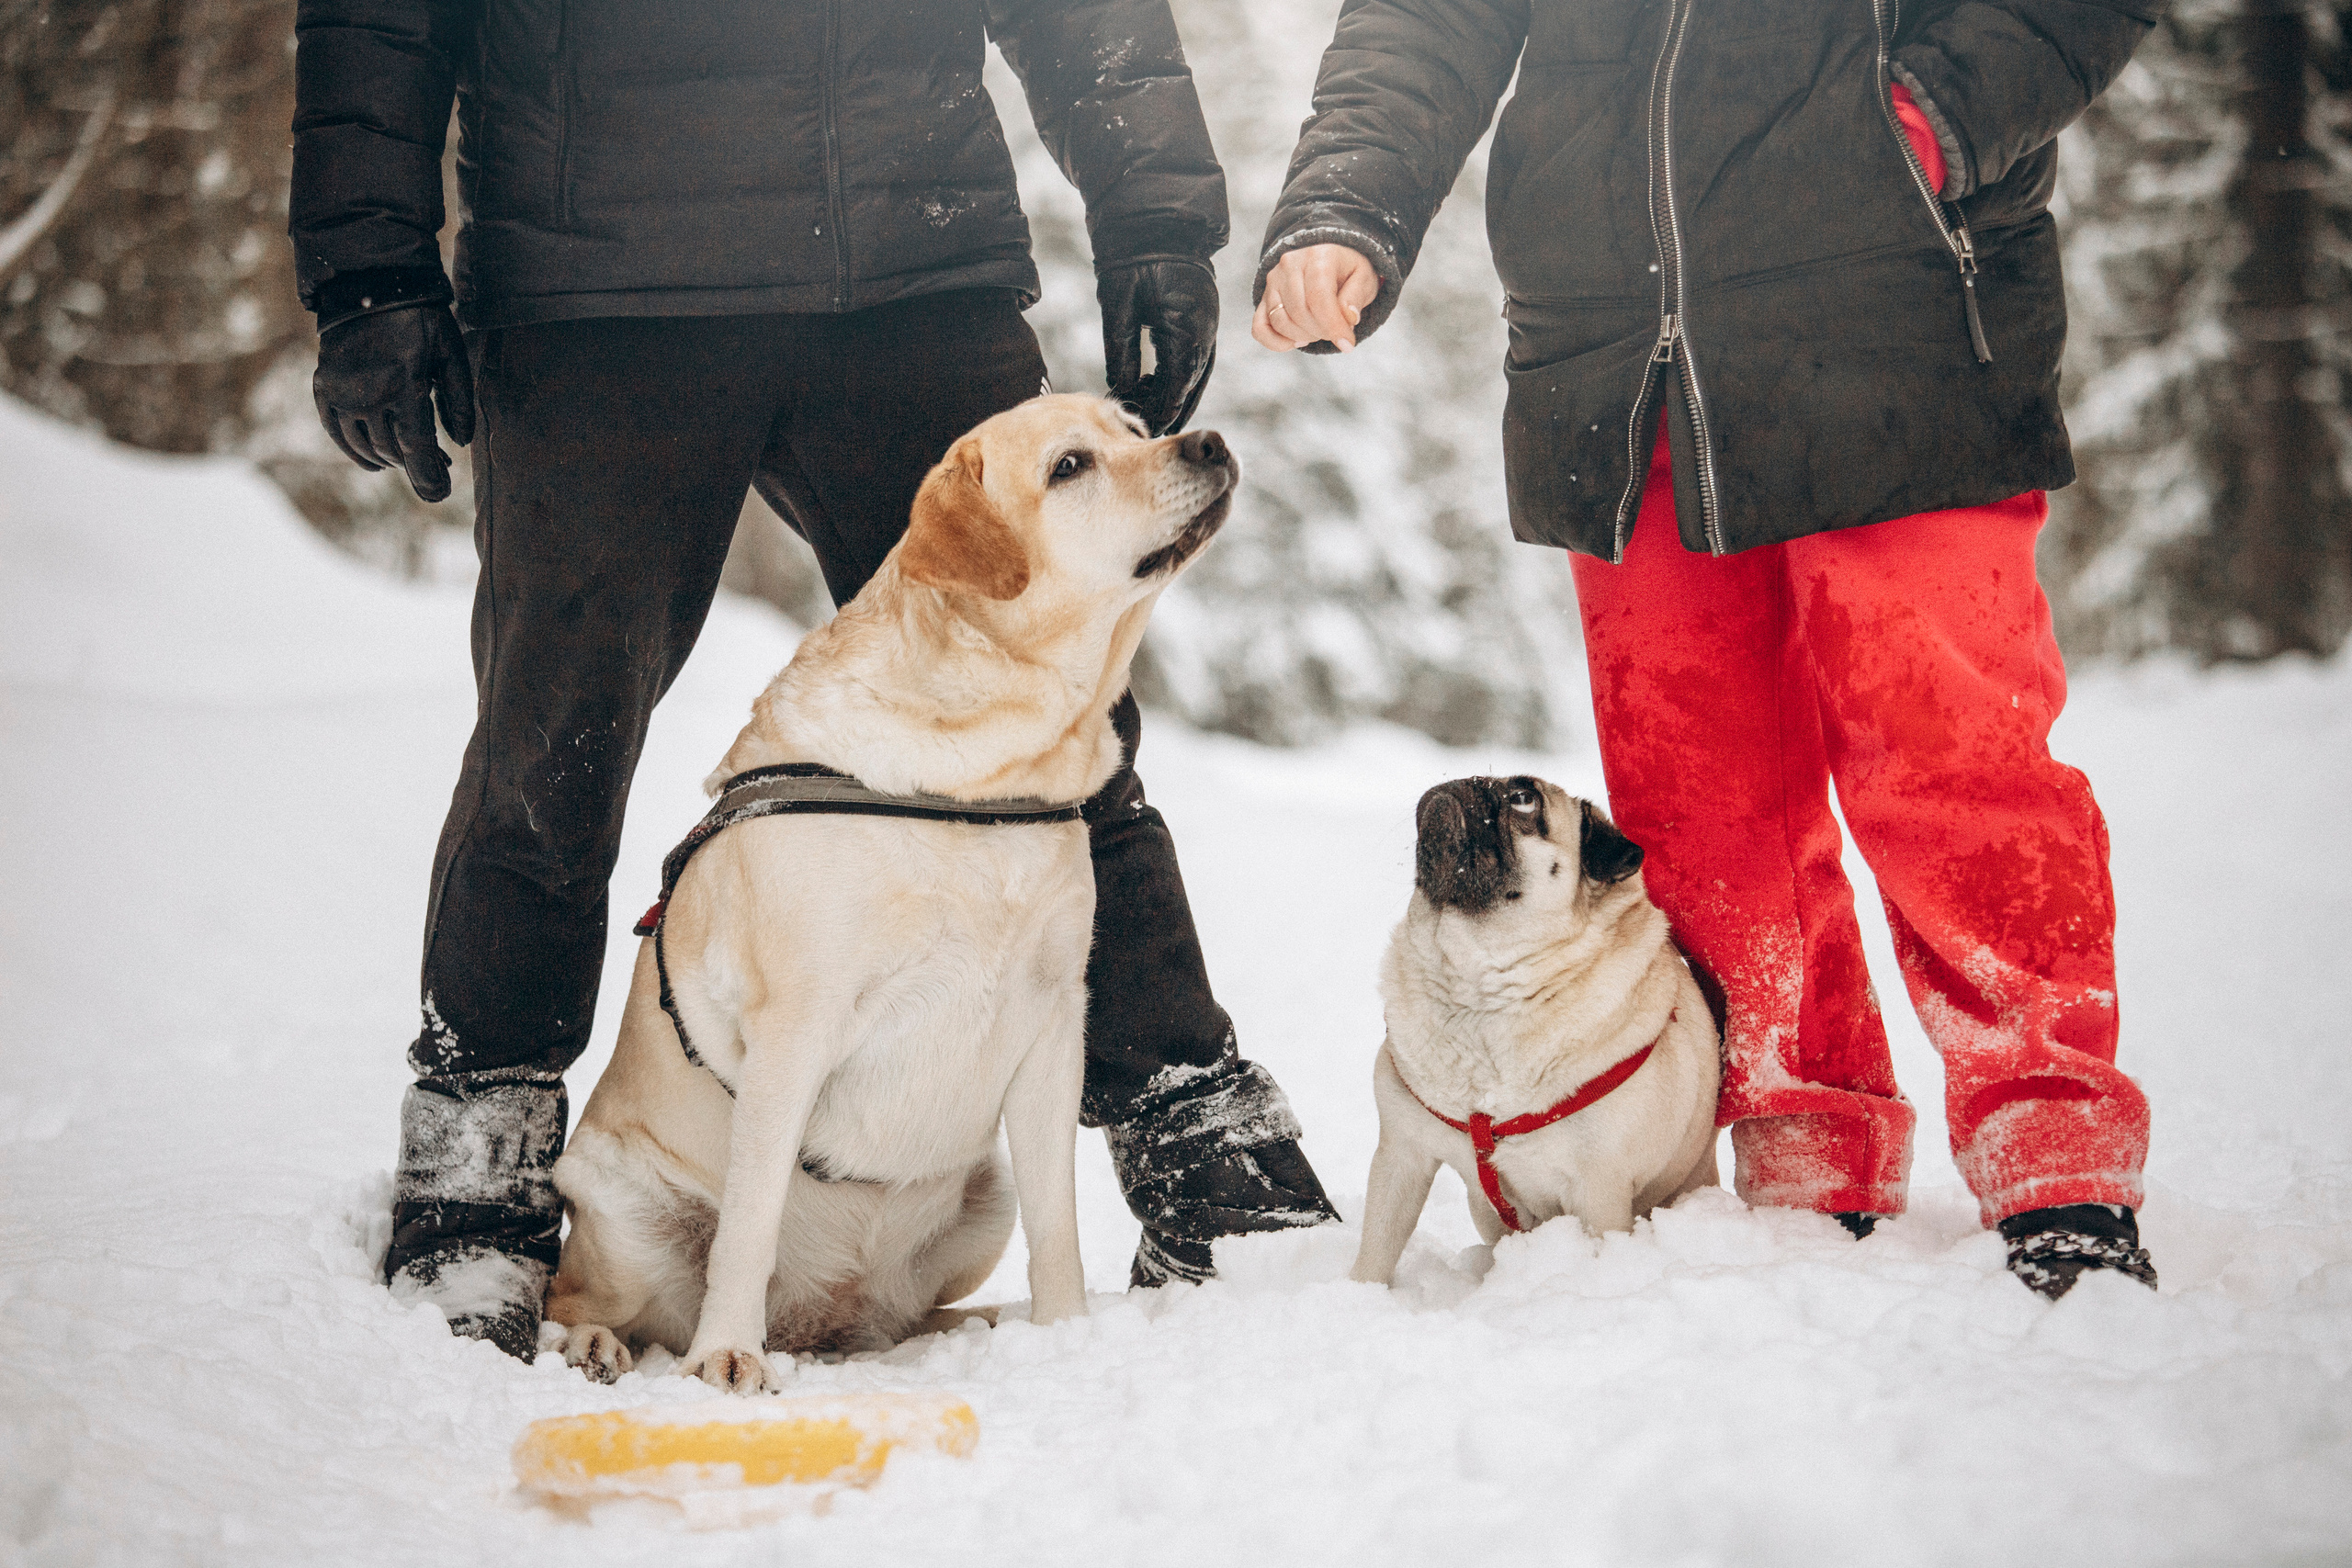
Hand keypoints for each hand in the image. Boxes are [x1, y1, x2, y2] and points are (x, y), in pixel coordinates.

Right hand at [312, 303, 475, 501]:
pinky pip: (338, 433)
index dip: (429, 477)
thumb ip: (459, 401)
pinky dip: (357, 451)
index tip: (441, 493)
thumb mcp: (451, 355)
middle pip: (393, 450)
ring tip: (411, 459)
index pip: (416, 448)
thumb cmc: (421, 321)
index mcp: (404, 385)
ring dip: (390, 459)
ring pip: (366, 446)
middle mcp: (367, 394)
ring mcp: (341, 392)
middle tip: (438, 465)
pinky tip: (376, 461)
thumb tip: (459, 443)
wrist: (369, 287)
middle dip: (417, 464)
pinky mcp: (324, 387)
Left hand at [1098, 260, 1218, 435]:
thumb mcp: (1119, 303)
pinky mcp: (1203, 319)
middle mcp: (1205, 332)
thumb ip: (1121, 349)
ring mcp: (1208, 325)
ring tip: (1151, 411)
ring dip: (1177, 396)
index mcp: (1188, 329)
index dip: (1160, 411)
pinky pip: (1196, 359)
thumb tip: (1121, 388)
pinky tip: (1157, 382)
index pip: (1177, 386)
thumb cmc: (1133, 256)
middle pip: (1192, 387)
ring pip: (1197, 376)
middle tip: (1146, 431)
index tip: (1141, 429)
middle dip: (1170, 410)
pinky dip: (1180, 376)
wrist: (1158, 220)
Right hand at [1252, 244, 1380, 352]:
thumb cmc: (1347, 270)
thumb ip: (1357, 296)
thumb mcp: (1364, 277)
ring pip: (1280, 321)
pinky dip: (1276, 342)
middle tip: (1335, 332)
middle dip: (1321, 332)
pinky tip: (1296, 341)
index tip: (1347, 344)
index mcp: (1318, 256)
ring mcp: (1273, 281)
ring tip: (1319, 331)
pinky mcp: (1264, 296)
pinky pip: (1260, 327)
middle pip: (1299, 312)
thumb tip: (1348, 318)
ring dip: (1302, 337)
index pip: (1318, 298)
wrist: (1328, 258)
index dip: (1332, 326)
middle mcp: (1290, 264)